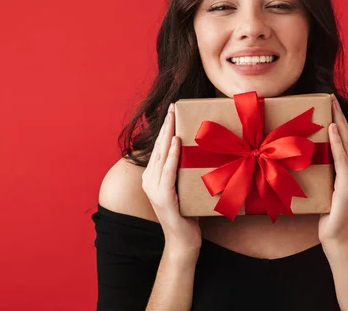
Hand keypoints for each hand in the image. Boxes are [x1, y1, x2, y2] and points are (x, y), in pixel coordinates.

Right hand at [141, 103, 201, 253]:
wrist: (184, 241)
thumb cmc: (188, 213)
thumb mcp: (184, 187)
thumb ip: (184, 171)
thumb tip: (198, 151)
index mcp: (152, 176)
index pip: (158, 147)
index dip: (164, 128)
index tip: (171, 111)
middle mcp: (149, 180)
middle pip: (158, 147)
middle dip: (166, 125)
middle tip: (173, 106)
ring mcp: (153, 189)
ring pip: (161, 155)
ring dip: (168, 134)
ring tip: (173, 117)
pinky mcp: (162, 197)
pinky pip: (167, 171)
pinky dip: (171, 155)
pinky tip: (175, 141)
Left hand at [318, 94, 347, 248]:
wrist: (337, 234)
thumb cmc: (332, 207)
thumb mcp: (334, 180)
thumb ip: (334, 163)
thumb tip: (320, 143)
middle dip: (344, 113)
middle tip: (331, 96)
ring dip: (339, 121)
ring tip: (330, 104)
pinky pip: (343, 158)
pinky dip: (337, 141)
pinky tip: (332, 128)